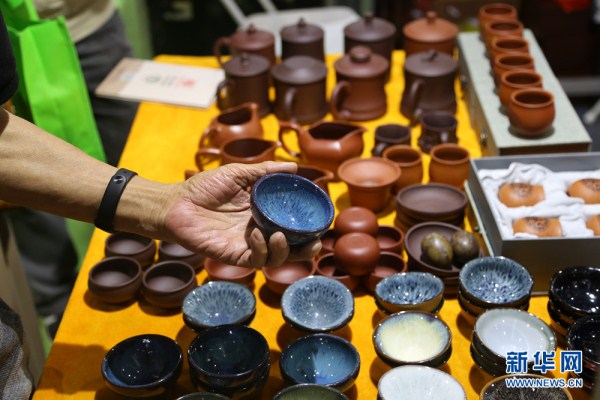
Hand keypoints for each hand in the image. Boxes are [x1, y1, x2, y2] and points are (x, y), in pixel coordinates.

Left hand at [163, 161, 321, 267]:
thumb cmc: (204, 187)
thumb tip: (294, 166)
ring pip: (275, 258)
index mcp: (263, 214)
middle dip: (305, 249)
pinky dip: (261, 249)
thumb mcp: (238, 174)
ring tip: (281, 234)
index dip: (307, 227)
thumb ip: (265, 172)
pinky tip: (256, 234)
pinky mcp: (233, 255)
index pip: (291, 224)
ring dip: (284, 250)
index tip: (320, 221)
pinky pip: (255, 260)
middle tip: (314, 242)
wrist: (176, 202)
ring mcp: (247, 245)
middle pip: (289, 247)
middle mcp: (259, 232)